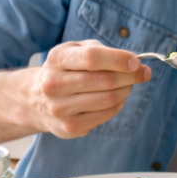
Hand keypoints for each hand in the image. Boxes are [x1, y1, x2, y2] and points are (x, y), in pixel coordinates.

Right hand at [19, 40, 150, 138]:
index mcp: (57, 59)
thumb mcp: (76, 51)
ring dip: (127, 90)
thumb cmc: (65, 69)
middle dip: (131, 76)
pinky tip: (116, 98)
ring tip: (127, 84)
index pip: (92, 57)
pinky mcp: (70, 127)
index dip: (119, 59)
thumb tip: (138, 65)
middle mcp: (54, 84)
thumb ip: (104, 52)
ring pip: (109, 99)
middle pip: (105, 80)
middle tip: (141, 73)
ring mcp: (60, 108)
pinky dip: (119, 104)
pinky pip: (107, 114)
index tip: (137, 62)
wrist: (35, 99)